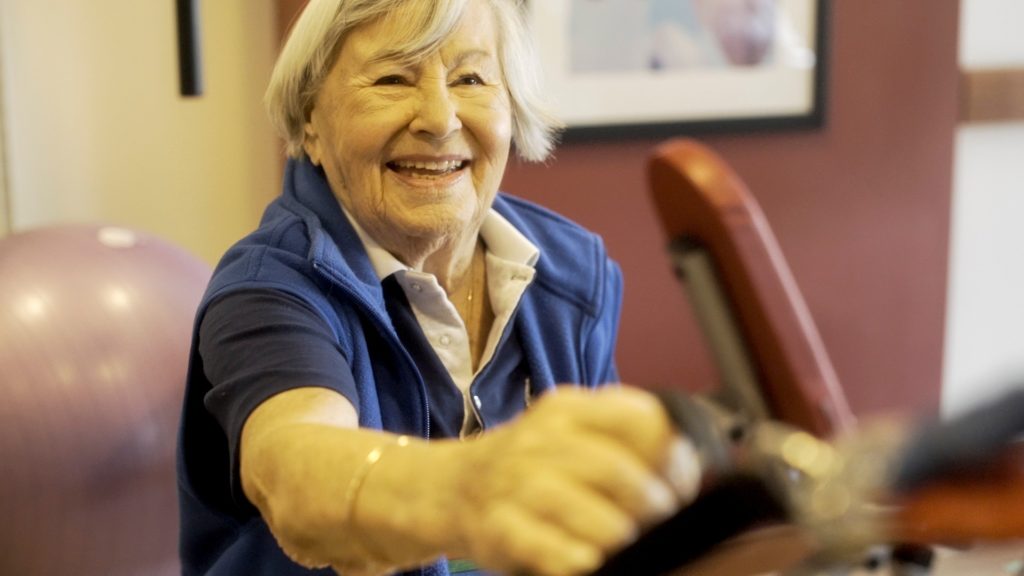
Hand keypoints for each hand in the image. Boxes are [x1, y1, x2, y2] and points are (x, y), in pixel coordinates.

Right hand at [451, 385, 700, 575]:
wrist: (450, 487)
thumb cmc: (527, 463)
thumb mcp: (567, 430)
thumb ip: (620, 437)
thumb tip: (684, 462)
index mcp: (566, 410)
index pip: (636, 418)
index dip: (671, 454)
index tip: (683, 480)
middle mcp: (540, 441)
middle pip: (615, 471)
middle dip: (652, 503)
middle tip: (661, 519)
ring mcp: (516, 485)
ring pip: (589, 514)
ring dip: (621, 535)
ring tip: (627, 541)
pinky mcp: (500, 528)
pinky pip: (551, 549)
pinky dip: (578, 559)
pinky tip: (589, 560)